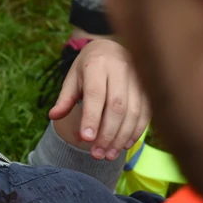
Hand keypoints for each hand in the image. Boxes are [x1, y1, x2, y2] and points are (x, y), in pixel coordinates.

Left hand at [49, 39, 150, 160]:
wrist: (112, 46)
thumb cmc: (89, 66)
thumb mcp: (73, 77)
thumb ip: (65, 98)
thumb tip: (53, 116)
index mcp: (97, 65)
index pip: (95, 94)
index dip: (91, 118)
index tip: (86, 139)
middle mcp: (121, 69)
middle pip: (117, 106)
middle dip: (107, 134)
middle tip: (97, 154)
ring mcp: (138, 78)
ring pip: (134, 111)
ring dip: (122, 136)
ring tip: (109, 155)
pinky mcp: (150, 87)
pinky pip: (146, 112)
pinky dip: (136, 131)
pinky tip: (124, 145)